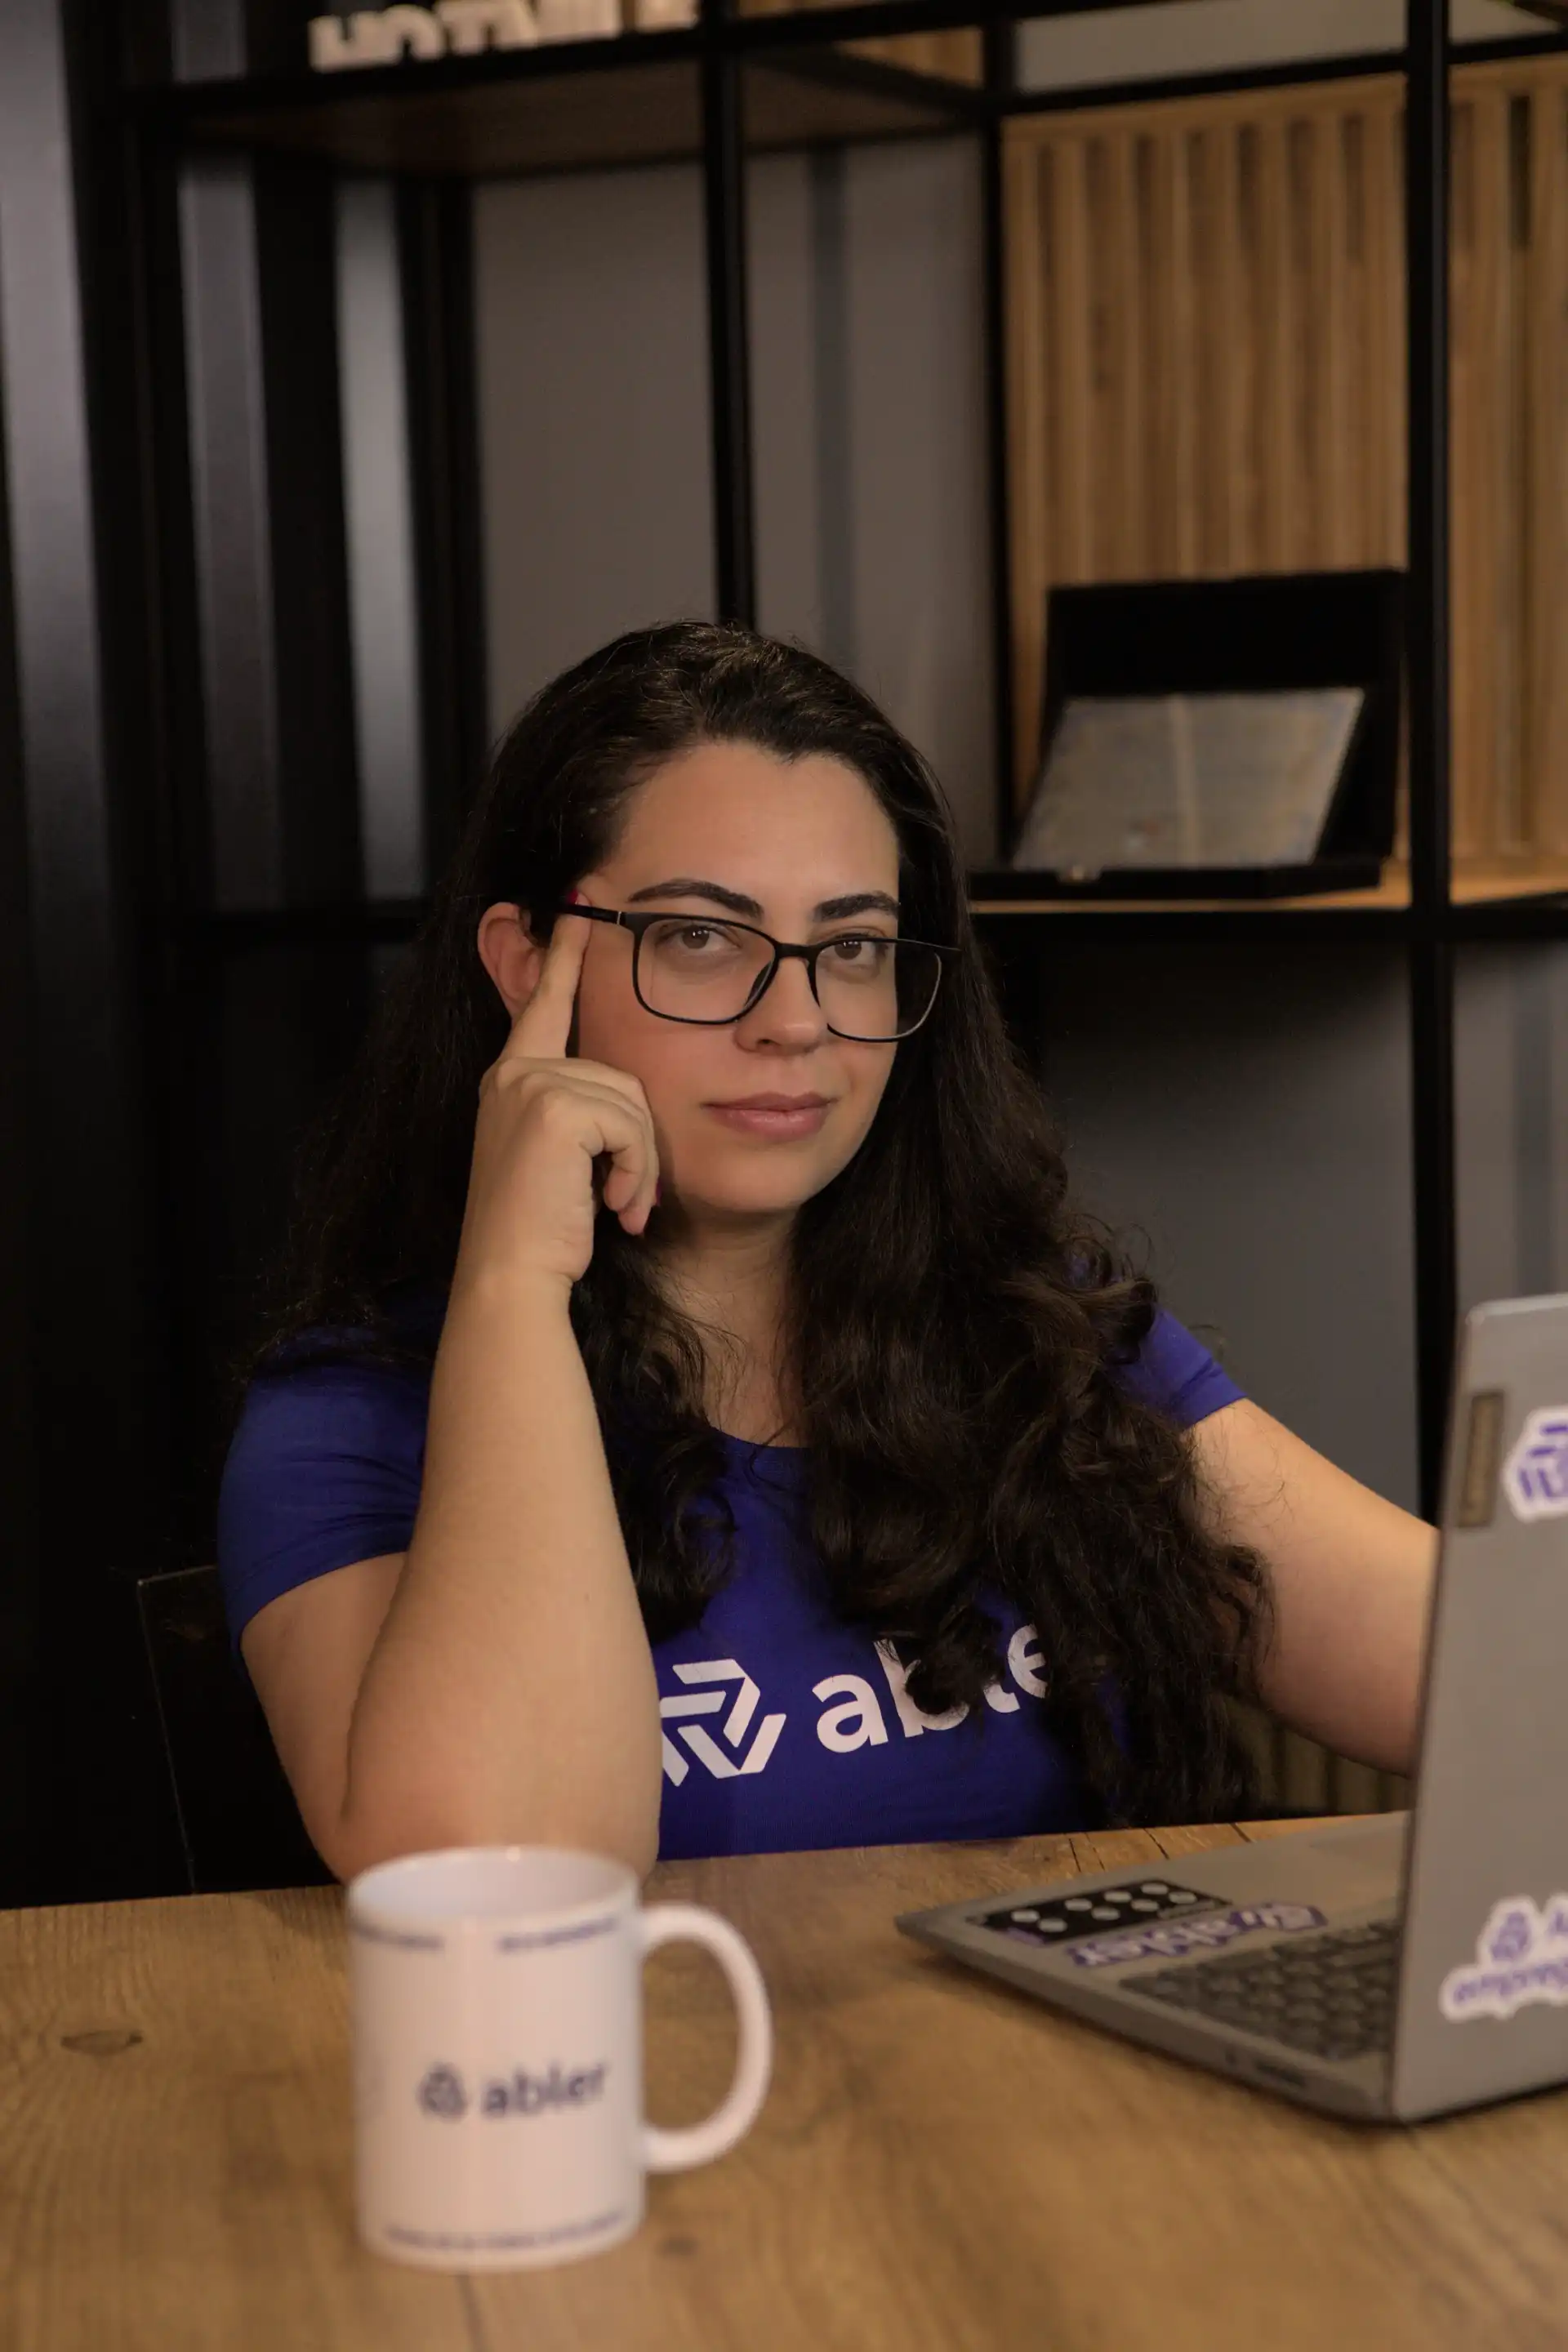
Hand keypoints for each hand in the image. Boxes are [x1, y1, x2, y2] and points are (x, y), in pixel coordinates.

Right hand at [454, 900, 660, 1294]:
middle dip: (638, 1145)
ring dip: (639, 1166)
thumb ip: (583, 1119)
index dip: (562, 958)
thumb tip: (626, 1108)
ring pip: (633, 1102)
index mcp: (511, 1080)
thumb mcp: (563, 1162)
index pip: (543, 1005)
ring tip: (615, 1209)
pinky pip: (632, 1124)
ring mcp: (530, 1084)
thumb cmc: (541, 1233)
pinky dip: (634, 1171)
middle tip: (624, 1200)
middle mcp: (513, 1073)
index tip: (579, 907)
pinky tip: (610, 1208)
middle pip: (622, 1076)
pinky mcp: (554, 1105)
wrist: (510, 1276)